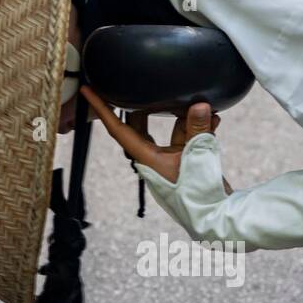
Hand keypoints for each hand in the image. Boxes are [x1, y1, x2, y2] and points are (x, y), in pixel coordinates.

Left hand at [80, 88, 225, 186]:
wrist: (214, 218)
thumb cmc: (199, 194)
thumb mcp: (198, 156)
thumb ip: (198, 128)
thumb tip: (201, 105)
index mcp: (146, 157)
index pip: (118, 129)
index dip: (102, 109)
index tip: (87, 92)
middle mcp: (153, 157)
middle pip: (140, 125)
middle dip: (143, 104)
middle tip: (140, 85)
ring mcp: (169, 160)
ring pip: (169, 129)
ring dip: (184, 117)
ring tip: (198, 104)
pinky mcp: (186, 162)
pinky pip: (187, 139)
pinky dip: (199, 129)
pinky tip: (214, 120)